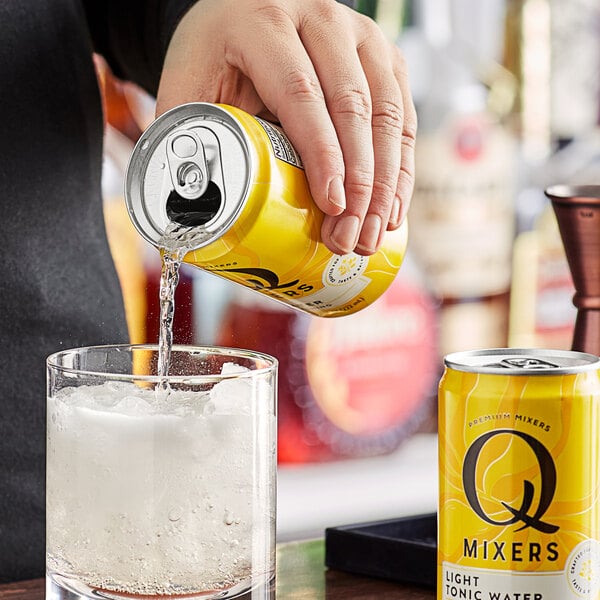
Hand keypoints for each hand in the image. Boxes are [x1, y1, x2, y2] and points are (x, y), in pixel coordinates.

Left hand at [157, 0, 415, 254]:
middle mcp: (321, 19)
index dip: (322, 154)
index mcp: (263, 22)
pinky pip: (404, 117)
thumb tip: (179, 215)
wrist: (244, 16)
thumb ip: (181, 140)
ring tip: (371, 236)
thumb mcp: (188, 88)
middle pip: (353, 106)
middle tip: (348, 239)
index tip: (332, 207)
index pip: (300, 93)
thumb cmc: (215, 59)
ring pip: (388, 114)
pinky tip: (392, 209)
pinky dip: (401, 169)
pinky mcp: (384, 58)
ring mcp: (360, 36)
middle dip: (359, 183)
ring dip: (385, 184)